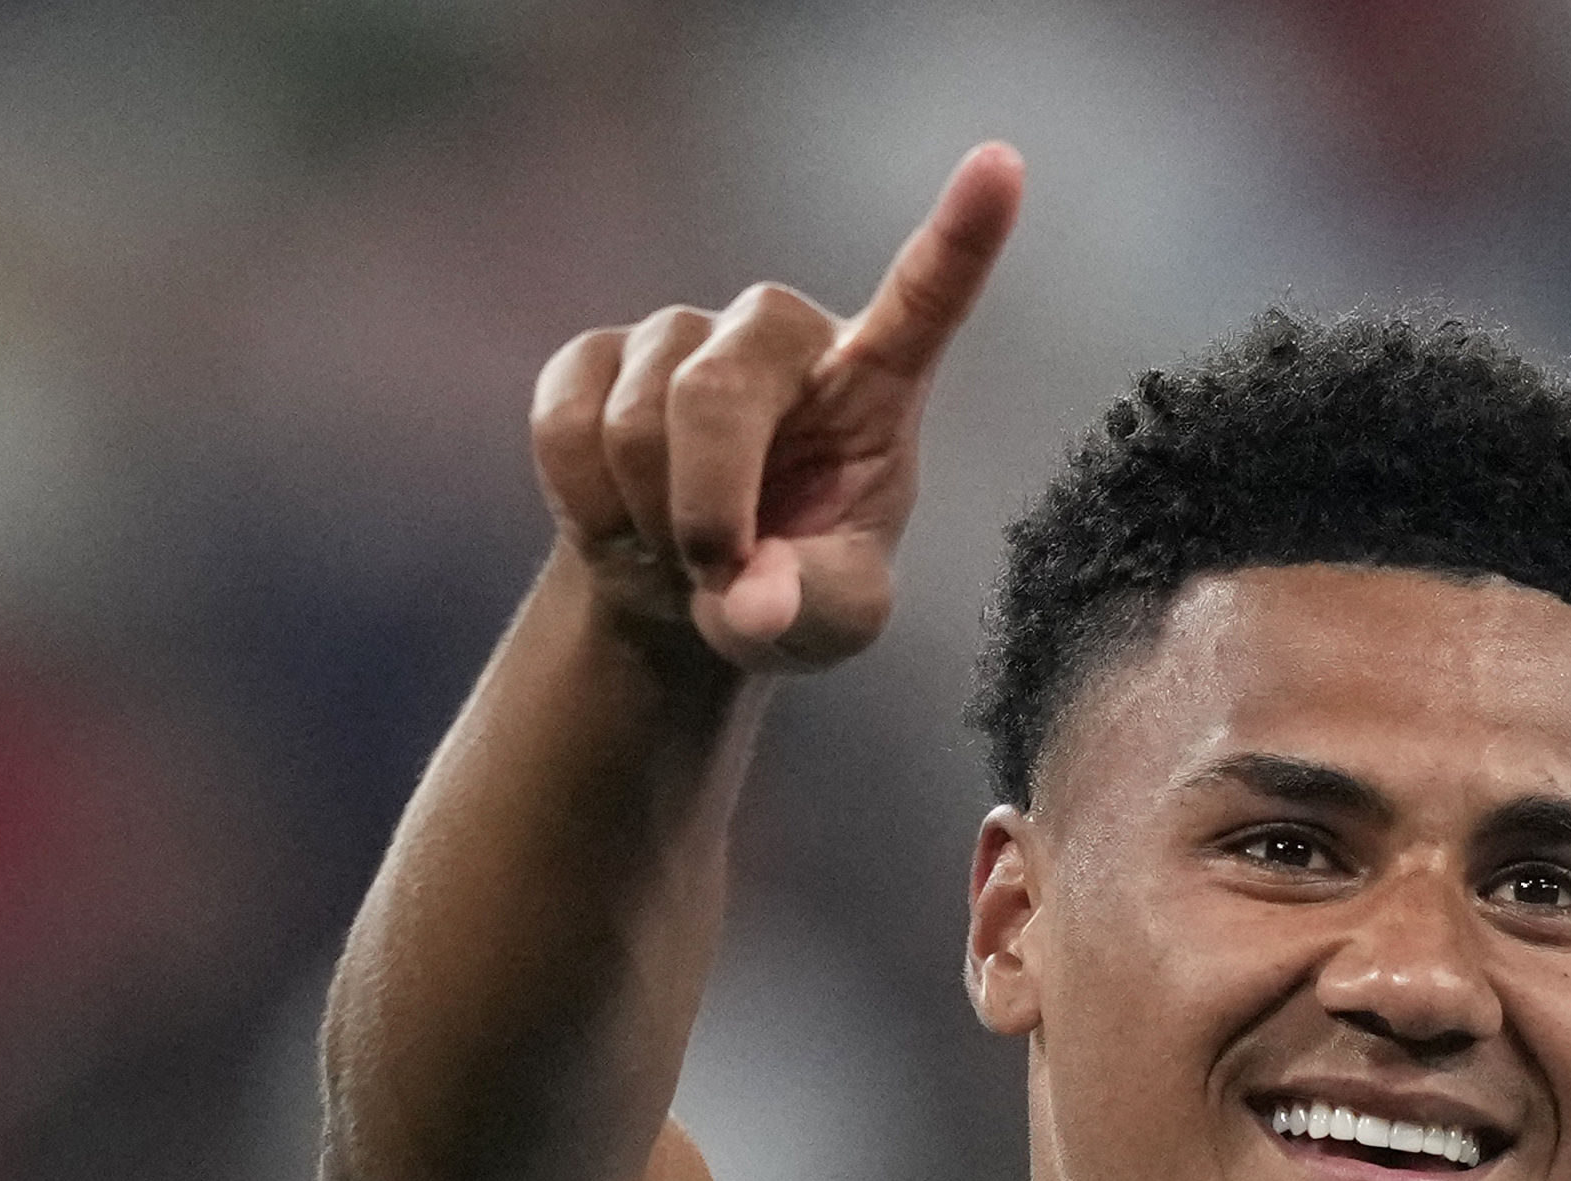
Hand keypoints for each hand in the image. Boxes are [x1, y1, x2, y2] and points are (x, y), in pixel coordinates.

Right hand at [535, 142, 1020, 672]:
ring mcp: (683, 334)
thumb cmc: (790, 593)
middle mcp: (782, 334)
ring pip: (634, 424)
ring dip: (650, 521)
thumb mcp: (830, 626)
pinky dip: (590, 509)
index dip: (962, 235)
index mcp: (877, 383)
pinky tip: (623, 519)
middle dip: (703, 510)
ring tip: (682, 548)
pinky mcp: (595, 355)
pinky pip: (568, 430)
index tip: (1003, 164)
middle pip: (715, 395)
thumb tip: (751, 598)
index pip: (926, 298)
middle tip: (719, 579)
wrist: (686, 592)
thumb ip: (809, 612)